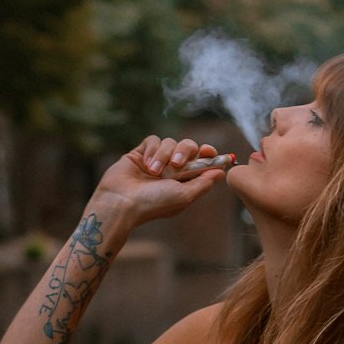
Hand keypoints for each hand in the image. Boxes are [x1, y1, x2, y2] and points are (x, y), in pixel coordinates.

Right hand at [94, 137, 224, 226]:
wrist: (121, 202)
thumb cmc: (153, 204)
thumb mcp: (183, 196)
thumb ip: (202, 184)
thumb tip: (221, 173)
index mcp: (184, 181)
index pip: (202, 161)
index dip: (208, 154)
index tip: (208, 151)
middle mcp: (171, 170)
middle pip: (188, 146)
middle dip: (185, 151)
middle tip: (176, 163)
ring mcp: (156, 160)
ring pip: (170, 142)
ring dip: (164, 155)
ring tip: (153, 172)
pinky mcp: (141, 153)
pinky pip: (153, 140)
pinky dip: (152, 151)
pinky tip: (145, 165)